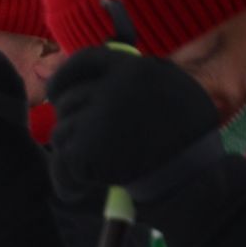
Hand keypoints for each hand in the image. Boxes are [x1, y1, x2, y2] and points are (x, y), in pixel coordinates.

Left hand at [48, 47, 221, 204]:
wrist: (190, 178)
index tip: (55, 91)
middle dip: (72, 122)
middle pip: (68, 101)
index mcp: (135, 69)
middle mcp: (112, 88)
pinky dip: (71, 178)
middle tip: (87, 142)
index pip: (85, 60)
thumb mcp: (174, 89)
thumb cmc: (189, 139)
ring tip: (103, 166)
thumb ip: (137, 76)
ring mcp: (96, 118)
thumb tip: (102, 65)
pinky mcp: (84, 149)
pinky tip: (90, 186)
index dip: (65, 76)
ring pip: (61, 131)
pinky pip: (63, 160)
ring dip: (75, 150)